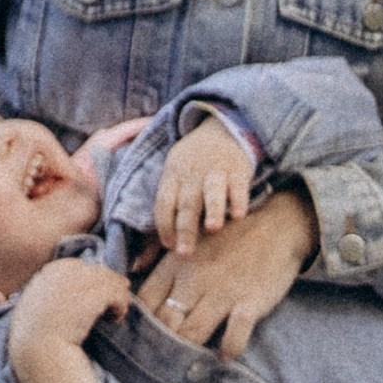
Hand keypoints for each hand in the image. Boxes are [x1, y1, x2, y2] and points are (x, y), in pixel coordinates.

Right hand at [7, 257, 131, 382]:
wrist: (38, 356)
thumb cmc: (41, 340)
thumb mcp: (42, 308)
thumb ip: (58, 292)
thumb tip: (87, 281)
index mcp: (47, 274)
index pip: (78, 267)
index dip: (93, 280)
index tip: (101, 295)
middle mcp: (61, 273)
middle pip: (96, 271)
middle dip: (109, 285)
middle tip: (117, 302)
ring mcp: (74, 283)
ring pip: (109, 280)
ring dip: (118, 296)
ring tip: (116, 313)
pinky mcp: (90, 298)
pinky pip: (116, 293)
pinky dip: (121, 305)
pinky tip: (116, 319)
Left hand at [135, 186, 318, 359]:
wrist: (276, 226)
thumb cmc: (228, 237)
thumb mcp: (189, 240)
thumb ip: (160, 256)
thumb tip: (133, 270)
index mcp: (175, 264)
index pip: (145, 302)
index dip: (139, 325)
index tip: (140, 342)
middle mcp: (194, 279)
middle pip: (164, 322)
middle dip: (159, 346)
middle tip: (158, 364)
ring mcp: (222, 292)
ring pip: (192, 333)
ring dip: (187, 354)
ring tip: (185, 368)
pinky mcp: (249, 303)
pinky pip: (233, 337)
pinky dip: (227, 351)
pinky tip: (224, 356)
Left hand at [152, 115, 256, 252]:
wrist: (222, 129)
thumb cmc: (194, 163)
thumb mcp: (175, 173)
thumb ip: (168, 206)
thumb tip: (143, 253)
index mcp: (173, 174)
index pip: (164, 201)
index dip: (164, 224)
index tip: (168, 245)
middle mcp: (192, 173)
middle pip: (187, 202)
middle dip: (185, 228)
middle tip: (184, 253)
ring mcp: (216, 170)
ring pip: (212, 191)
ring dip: (212, 209)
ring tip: (212, 228)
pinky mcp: (238, 170)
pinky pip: (238, 186)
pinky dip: (239, 200)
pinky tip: (238, 216)